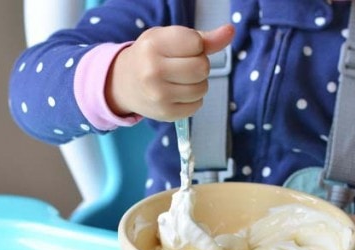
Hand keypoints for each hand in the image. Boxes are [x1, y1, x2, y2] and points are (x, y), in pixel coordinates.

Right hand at [106, 24, 234, 120]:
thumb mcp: (170, 39)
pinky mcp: (165, 114)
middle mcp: (153, 70)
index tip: (182, 49)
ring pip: (202, 88)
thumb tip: (230, 31)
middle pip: (202, 67)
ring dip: (198, 83)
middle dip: (200, 66)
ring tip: (180, 80)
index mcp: (153, 44)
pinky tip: (178, 94)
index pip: (197, 43)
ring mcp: (158, 95)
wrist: (123, 83)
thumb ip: (203, 37)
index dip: (196, 46)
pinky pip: (197, 105)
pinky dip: (193, 99)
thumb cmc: (152, 56)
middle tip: (183, 66)